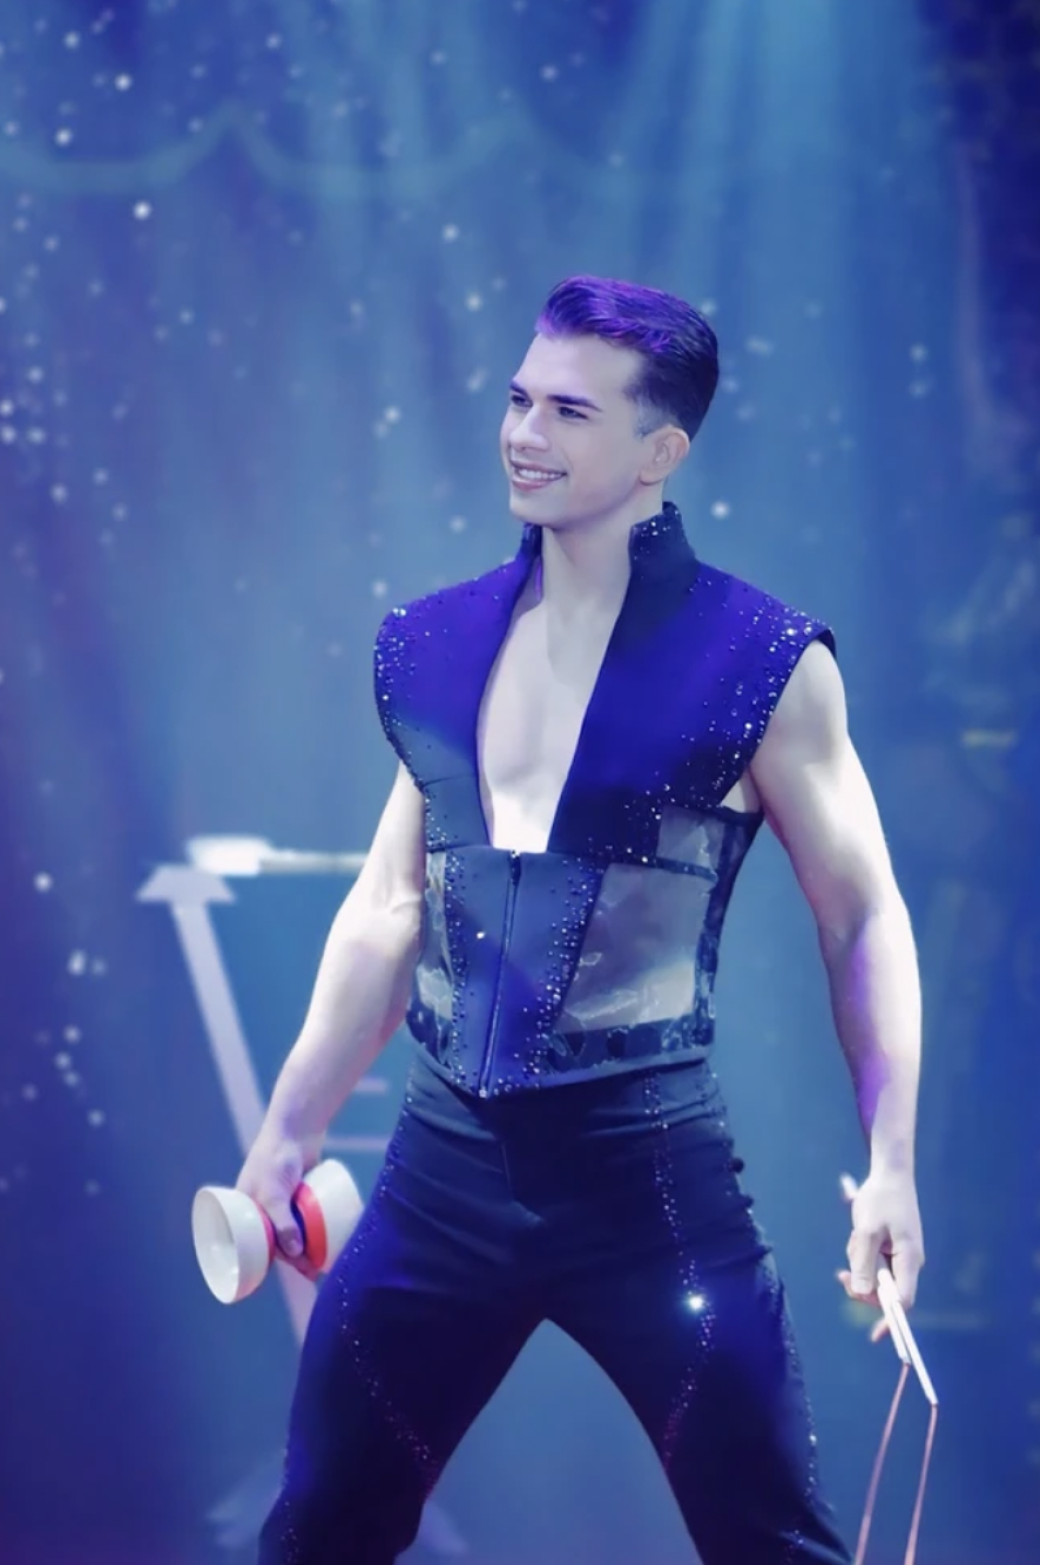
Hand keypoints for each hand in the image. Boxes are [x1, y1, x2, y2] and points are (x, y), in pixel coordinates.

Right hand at [236, 1125, 322, 1282]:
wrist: (296, 1126)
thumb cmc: (275, 1158)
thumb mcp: (273, 1194)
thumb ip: (282, 1224)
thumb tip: (295, 1254)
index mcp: (245, 1209)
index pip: (256, 1243)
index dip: (267, 1262)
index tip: (279, 1276)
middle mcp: (263, 1206)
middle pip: (278, 1240)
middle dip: (294, 1259)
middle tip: (312, 1272)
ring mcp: (283, 1198)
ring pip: (295, 1230)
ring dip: (308, 1246)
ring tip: (324, 1261)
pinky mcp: (301, 1190)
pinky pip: (308, 1214)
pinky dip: (316, 1227)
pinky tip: (328, 1239)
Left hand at [838, 1169, 923, 1342]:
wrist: (889, 1173)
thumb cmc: (880, 1199)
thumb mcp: (866, 1231)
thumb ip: (863, 1263)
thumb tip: (860, 1293)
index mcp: (909, 1259)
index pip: (903, 1301)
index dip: (890, 1320)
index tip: (876, 1336)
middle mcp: (909, 1262)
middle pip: (885, 1292)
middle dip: (861, 1285)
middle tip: (840, 1275)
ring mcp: (902, 1255)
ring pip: (876, 1276)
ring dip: (859, 1263)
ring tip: (856, 1236)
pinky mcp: (893, 1248)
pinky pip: (874, 1262)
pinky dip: (862, 1254)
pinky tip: (859, 1234)